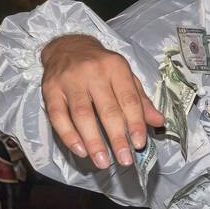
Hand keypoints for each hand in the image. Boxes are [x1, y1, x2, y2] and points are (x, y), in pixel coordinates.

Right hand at [41, 34, 165, 168]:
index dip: (135, 123)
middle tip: (124, 160)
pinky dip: (69, 136)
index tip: (140, 144)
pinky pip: (58, 116)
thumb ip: (141, 100)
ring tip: (102, 162)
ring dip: (93, 141)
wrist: (67, 46)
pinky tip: (80, 150)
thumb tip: (158, 122)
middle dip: (117, 138)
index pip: (129, 99)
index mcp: (116, 68)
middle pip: (106, 110)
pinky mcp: (50, 89)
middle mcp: (93, 72)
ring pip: (82, 115)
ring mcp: (69, 81)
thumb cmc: (101, 66)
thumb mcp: (125, 76)